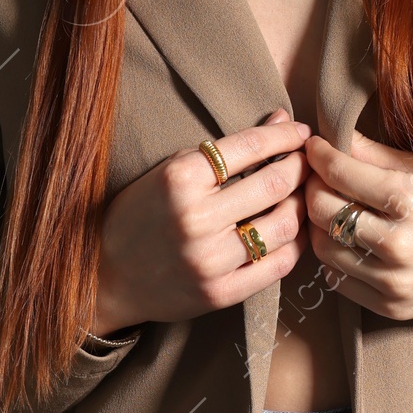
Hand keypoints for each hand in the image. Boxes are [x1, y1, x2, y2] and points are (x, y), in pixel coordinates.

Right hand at [93, 108, 308, 333]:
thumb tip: (279, 119)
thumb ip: (222, 151)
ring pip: (284, 225)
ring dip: (302, 205)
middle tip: (309, 161)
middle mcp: (196, 218)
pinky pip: (278, 265)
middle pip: (275, 184)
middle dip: (301, 167)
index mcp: (180, 179)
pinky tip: (294, 231)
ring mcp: (209, 260)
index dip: (284, 135)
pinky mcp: (220, 293)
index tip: (300, 131)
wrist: (103, 277)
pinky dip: (295, 244)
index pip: (249, 147)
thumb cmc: (138, 216)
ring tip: (302, 195)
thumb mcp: (168, 172)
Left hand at [302, 127, 412, 322]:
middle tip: (318, 176)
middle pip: (322, 209)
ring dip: (317, 223)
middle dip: (313, 186)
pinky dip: (334, 257)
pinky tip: (347, 241)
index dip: (319, 155)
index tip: (315, 148)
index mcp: (411, 199)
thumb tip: (337, 137)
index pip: (339, 172)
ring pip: (323, 246)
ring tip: (329, 208)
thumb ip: (381, 156)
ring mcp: (393, 281)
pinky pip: (338, 279)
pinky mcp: (392, 307)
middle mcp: (398, 243)